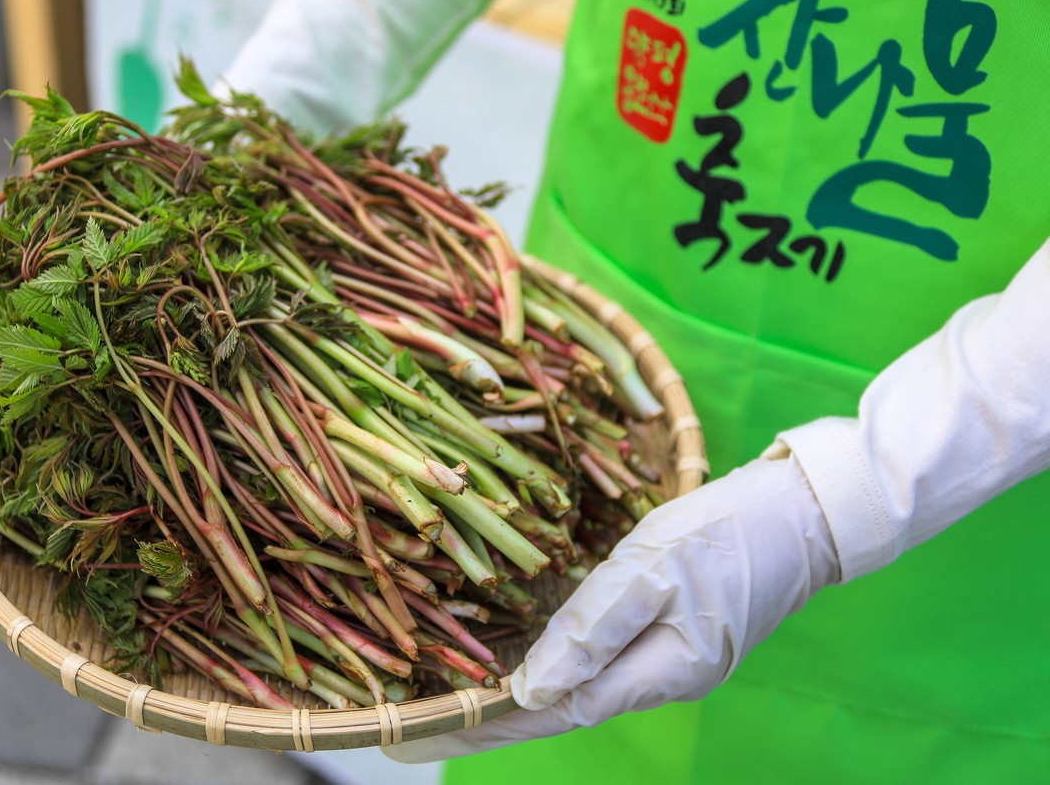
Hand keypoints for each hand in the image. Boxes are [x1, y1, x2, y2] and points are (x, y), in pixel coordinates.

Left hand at [383, 453, 839, 762]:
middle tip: (438, 721)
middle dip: (506, 715)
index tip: (439, 733)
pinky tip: (538, 656)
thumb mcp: (651, 569)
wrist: (806, 510)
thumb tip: (533, 688)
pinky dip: (568, 661)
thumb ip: (591, 628)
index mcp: (665, 671)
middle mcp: (669, 677)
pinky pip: (611, 657)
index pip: (563, 709)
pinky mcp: (680, 632)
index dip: (498, 722)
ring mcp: (678, 658)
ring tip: (472, 694)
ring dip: (533, 690)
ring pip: (591, 681)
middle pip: (574, 703)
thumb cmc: (728, 531)